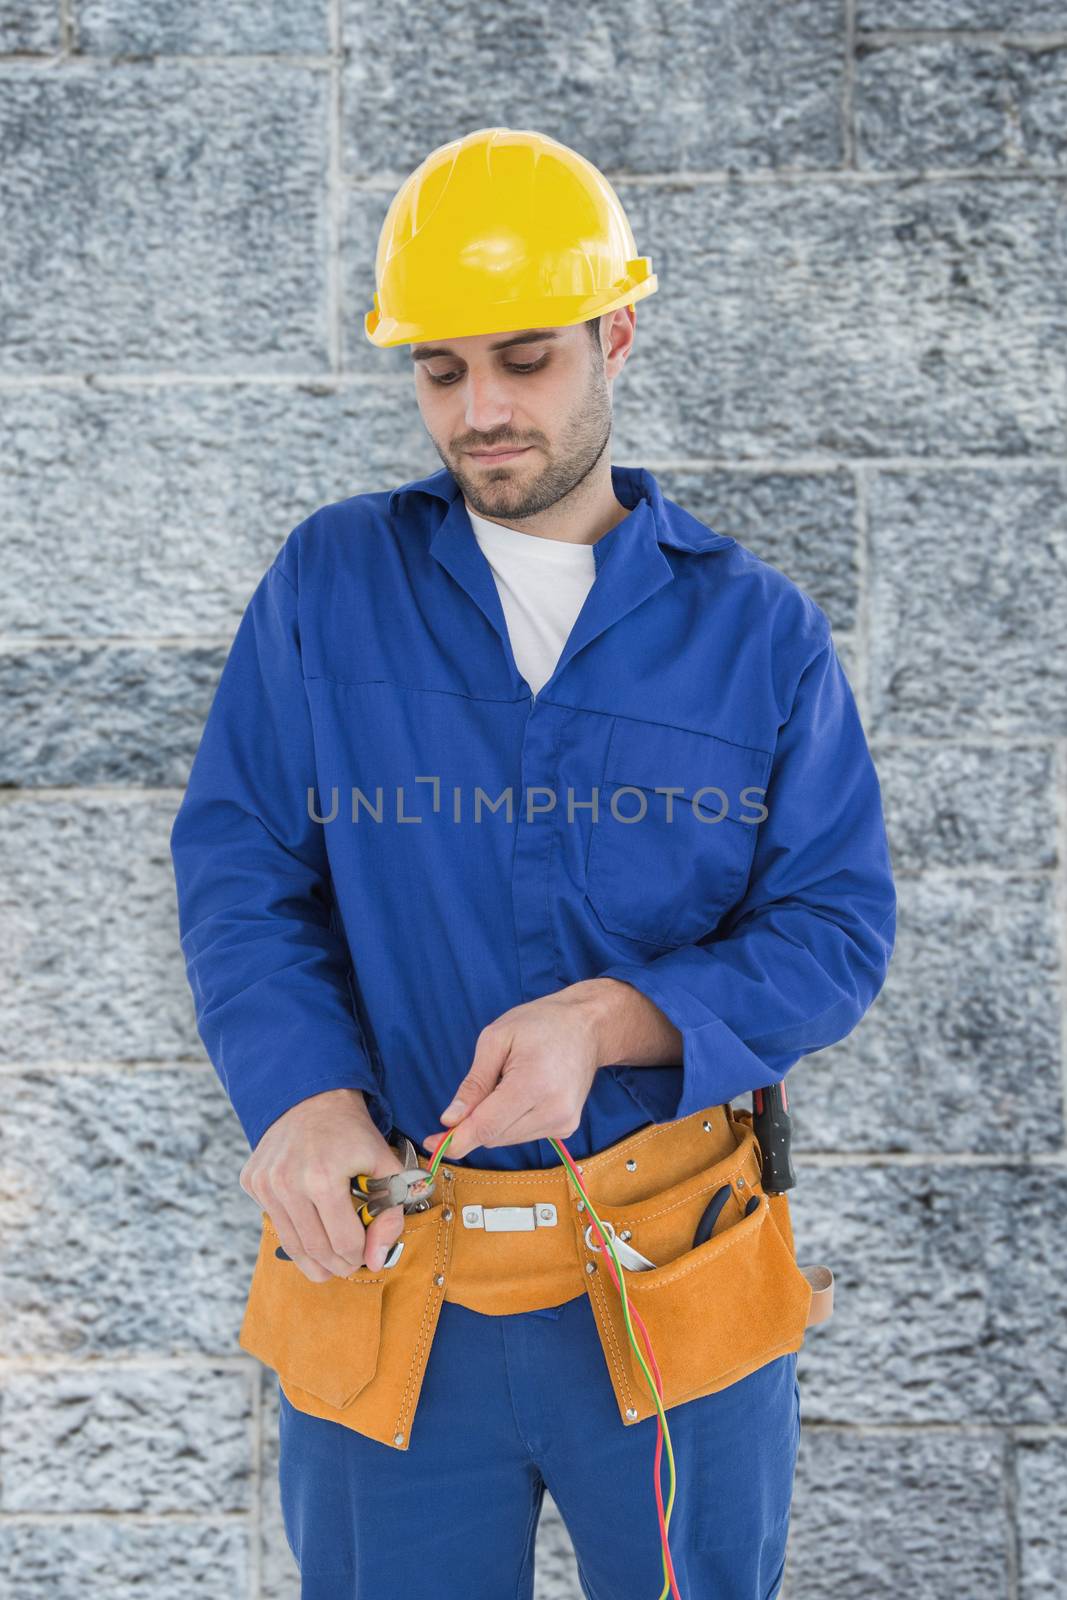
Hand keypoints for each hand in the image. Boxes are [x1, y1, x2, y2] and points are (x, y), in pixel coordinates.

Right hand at [239, 1088, 406, 1281]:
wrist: (314, 1097)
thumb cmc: (353, 1133)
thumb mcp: (384, 1166)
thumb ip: (389, 1215)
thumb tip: (376, 1261)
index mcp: (323, 1178)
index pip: (345, 1242)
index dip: (361, 1255)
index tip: (367, 1253)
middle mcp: (287, 1183)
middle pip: (316, 1250)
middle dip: (338, 1265)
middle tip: (350, 1263)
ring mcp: (265, 1183)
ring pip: (291, 1244)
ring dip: (314, 1260)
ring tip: (331, 1260)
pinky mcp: (251, 1181)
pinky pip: (274, 1220)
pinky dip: (294, 1229)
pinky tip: (309, 1218)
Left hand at [422, 985, 608, 1162]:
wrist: (587, 1026)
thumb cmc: (541, 1023)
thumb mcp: (496, 1039)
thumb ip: (473, 1083)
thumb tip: (450, 1120)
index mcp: (533, 1085)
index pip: (487, 1127)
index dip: (456, 1139)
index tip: (433, 1144)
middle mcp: (553, 1111)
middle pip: (494, 1136)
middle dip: (473, 1124)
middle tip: (470, 1097)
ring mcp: (563, 1123)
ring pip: (506, 1139)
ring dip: (493, 1122)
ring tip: (506, 1084)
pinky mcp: (566, 1128)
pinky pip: (522, 1135)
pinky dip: (510, 1121)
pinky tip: (520, 1094)